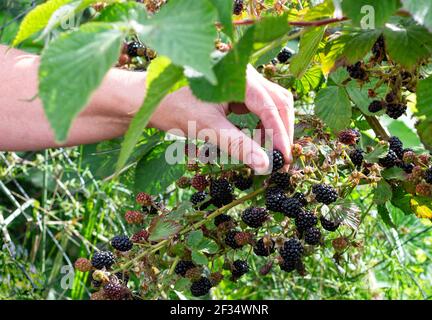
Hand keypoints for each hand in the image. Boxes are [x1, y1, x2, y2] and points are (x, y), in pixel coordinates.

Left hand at [149, 65, 293, 172]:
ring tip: (271, 154)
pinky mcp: (235, 90)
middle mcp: (245, 73)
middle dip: (282, 130)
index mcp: (240, 76)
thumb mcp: (207, 128)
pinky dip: (261, 125)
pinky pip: (257, 107)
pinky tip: (258, 142)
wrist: (148, 99)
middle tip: (282, 159)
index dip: (280, 134)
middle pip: (278, 101)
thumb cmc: (173, 107)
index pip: (271, 106)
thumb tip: (264, 166)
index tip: (283, 160)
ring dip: (274, 128)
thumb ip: (238, 145)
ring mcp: (241, 80)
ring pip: (270, 104)